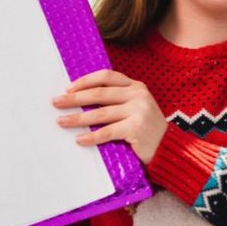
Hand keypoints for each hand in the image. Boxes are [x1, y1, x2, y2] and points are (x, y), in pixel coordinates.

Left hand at [53, 69, 167, 164]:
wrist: (170, 148)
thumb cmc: (147, 129)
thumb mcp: (136, 108)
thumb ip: (118, 101)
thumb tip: (82, 100)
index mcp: (136, 86)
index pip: (106, 77)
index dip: (85, 81)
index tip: (68, 88)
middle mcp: (138, 95)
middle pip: (99, 94)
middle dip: (74, 99)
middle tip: (56, 103)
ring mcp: (138, 111)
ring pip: (100, 114)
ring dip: (78, 118)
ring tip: (62, 121)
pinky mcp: (136, 128)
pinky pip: (107, 132)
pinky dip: (91, 137)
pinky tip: (80, 140)